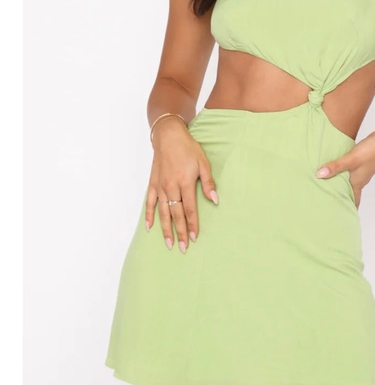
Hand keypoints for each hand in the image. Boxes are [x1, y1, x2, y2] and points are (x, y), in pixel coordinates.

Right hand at [145, 118, 218, 253]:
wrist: (168, 136)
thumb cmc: (188, 148)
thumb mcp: (203, 163)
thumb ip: (208, 183)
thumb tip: (215, 200)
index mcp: (185, 183)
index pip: (189, 209)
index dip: (192, 225)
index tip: (194, 237)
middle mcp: (171, 187)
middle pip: (176, 215)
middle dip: (180, 232)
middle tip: (183, 248)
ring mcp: (160, 187)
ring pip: (163, 212)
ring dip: (165, 229)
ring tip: (168, 244)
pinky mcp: (153, 184)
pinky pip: (149, 202)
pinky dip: (149, 215)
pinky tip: (149, 227)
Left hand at [315, 131, 374, 208]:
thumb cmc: (372, 152)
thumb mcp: (351, 160)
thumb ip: (335, 167)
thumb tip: (319, 175)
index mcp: (357, 183)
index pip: (353, 201)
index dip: (347, 209)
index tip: (339, 216)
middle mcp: (359, 179)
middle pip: (349, 193)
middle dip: (340, 198)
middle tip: (328, 203)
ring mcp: (360, 171)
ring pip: (349, 182)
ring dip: (340, 185)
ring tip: (328, 187)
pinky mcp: (360, 162)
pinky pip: (349, 171)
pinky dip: (342, 173)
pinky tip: (335, 169)